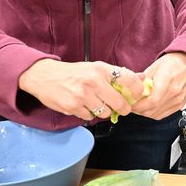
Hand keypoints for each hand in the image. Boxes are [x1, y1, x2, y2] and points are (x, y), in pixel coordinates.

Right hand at [19, 59, 142, 120]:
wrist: (44, 76)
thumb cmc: (73, 72)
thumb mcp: (95, 68)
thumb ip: (117, 74)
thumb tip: (142, 78)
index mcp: (101, 69)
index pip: (128, 80)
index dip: (137, 90)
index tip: (136, 96)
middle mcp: (93, 82)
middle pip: (119, 103)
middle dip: (123, 108)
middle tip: (122, 108)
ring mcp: (82, 96)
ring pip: (105, 113)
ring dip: (104, 111)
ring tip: (97, 104)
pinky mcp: (73, 107)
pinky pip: (89, 117)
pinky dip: (89, 113)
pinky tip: (83, 105)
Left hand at [134, 52, 185, 119]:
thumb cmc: (173, 62)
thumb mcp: (154, 66)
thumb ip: (142, 80)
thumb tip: (130, 89)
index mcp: (167, 81)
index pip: (151, 101)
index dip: (138, 106)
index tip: (131, 104)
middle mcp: (174, 93)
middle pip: (153, 110)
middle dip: (139, 110)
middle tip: (133, 105)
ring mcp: (178, 100)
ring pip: (157, 115)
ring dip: (146, 113)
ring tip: (140, 106)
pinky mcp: (180, 104)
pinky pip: (164, 114)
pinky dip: (155, 113)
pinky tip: (150, 107)